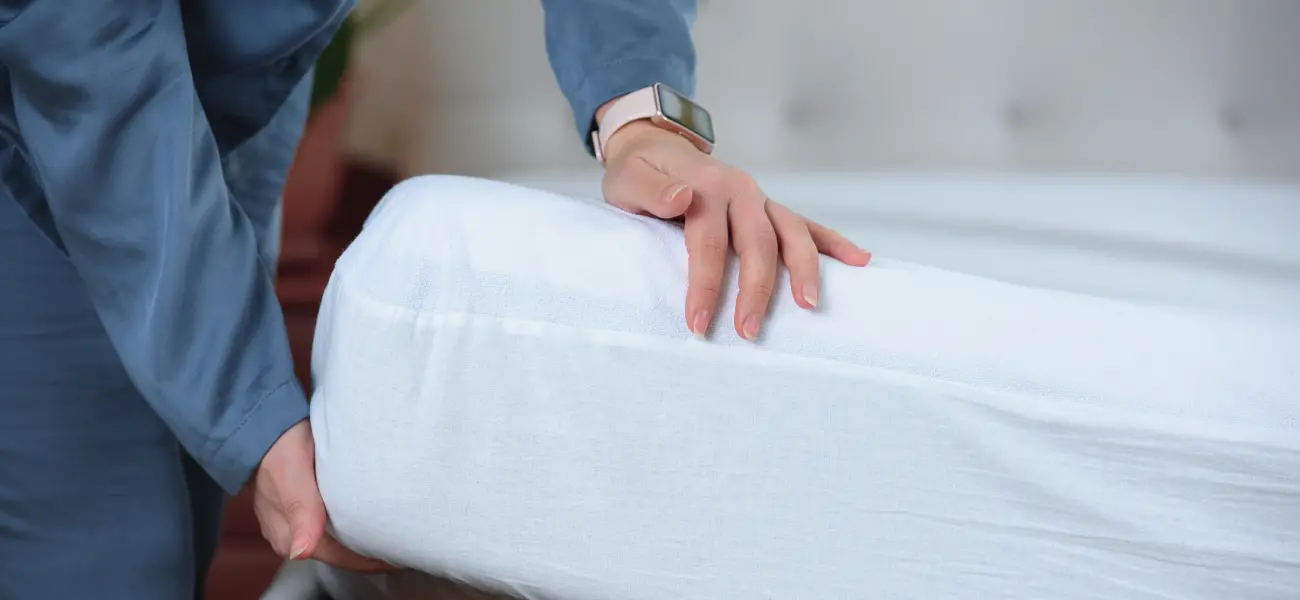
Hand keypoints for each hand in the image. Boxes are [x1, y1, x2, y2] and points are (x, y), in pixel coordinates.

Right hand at [251, 419, 396, 572]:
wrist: (264, 428)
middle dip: (372, 554)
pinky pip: (334, 525)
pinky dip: (354, 525)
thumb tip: (301, 552)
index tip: (401, 558)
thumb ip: (300, 513)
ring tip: (395, 535)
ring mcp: (297, 524)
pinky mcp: (303, 510)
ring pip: (338, 541)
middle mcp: (293, 537)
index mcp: (290, 539)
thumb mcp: (292, 478)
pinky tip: (372, 518)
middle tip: (405, 546)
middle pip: (340, 554)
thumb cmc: (280, 449)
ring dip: (364, 541)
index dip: (371, 561)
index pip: (340, 559)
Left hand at [600, 120, 870, 340]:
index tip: (698, 324)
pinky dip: (834, 243)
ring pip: (791, 234)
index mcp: (707, 186)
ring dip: (803, 270)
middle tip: (749, 331)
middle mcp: (741, 191)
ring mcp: (760, 200)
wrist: (656, 146)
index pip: (709, 243)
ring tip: (810, 306)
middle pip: (757, 244)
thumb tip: (682, 197)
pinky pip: (807, 226)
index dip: (705, 286)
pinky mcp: (770, 209)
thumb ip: (652, 190)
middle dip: (756, 291)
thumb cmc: (639, 171)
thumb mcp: (630, 177)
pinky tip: (859, 261)